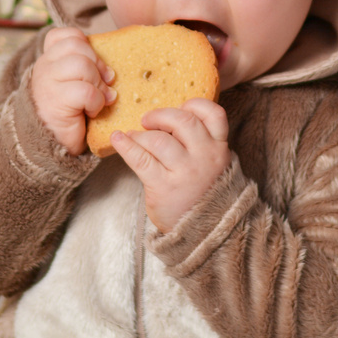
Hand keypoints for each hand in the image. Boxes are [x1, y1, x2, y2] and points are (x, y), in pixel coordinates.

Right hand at [28, 27, 114, 155]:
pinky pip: (85, 91)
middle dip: (98, 64)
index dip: (85, 44)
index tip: (93, 63)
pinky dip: (96, 102)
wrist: (53, 146)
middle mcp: (44, 67)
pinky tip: (93, 111)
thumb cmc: (71, 112)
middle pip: (77, 46)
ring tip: (100, 98)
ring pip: (82, 65)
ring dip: (98, 83)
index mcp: (50, 59)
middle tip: (104, 83)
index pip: (66, 35)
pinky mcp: (55, 101)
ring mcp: (47, 83)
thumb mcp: (76, 83)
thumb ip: (86, 66)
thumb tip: (112, 66)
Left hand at [110, 98, 230, 230]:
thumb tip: (166, 119)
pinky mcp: (163, 187)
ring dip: (141, 133)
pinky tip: (117, 139)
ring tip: (133, 135)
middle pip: (183, 120)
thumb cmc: (203, 193)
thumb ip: (200, 143)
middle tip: (147, 120)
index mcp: (219, 148)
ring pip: (159, 139)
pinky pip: (141, 159)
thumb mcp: (213, 165)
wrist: (204, 232)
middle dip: (161, 115)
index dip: (195, 104)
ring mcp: (184, 172)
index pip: (214, 114)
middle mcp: (204, 157)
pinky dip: (126, 146)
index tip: (181, 106)